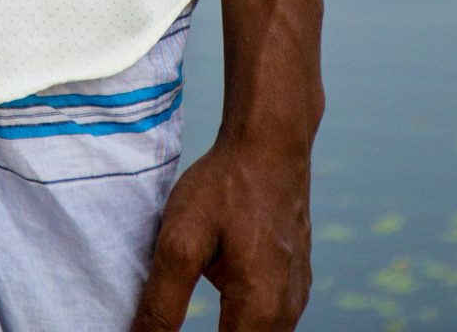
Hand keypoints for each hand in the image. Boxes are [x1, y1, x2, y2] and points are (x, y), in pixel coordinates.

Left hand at [131, 132, 312, 331]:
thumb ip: (162, 304)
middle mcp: (286, 314)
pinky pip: (271, 322)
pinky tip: (223, 304)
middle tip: (168, 323)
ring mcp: (296, 298)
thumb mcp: (180, 240)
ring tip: (197, 313)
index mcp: (259, 312)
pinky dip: (243, 323)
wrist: (270, 142)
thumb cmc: (226, 186)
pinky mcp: (296, 281)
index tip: (160, 331)